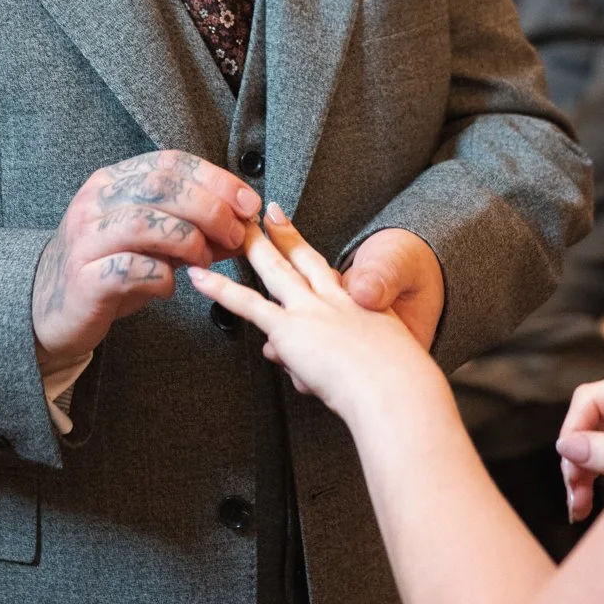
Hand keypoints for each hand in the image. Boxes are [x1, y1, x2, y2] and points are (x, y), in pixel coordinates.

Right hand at [32, 150, 259, 369]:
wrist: (49, 307)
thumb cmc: (107, 268)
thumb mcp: (151, 240)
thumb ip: (193, 228)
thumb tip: (245, 225)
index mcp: (112, 181)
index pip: (170, 162)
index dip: (216, 179)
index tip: (249, 202)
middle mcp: (95, 202)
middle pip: (161, 186)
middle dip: (210, 208)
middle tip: (237, 234)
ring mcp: (85, 239)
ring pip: (145, 223)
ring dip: (189, 241)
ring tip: (206, 260)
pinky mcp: (83, 279)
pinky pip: (130, 269)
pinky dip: (162, 277)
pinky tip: (170, 287)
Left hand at [189, 207, 437, 425]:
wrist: (398, 389)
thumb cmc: (401, 386)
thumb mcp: (385, 365)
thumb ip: (351, 359)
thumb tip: (323, 362)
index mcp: (363, 308)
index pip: (333, 276)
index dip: (316, 255)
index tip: (302, 240)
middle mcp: (336, 302)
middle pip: (305, 260)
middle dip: (285, 235)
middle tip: (268, 215)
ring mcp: (311, 312)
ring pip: (275, 271)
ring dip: (255, 248)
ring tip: (237, 230)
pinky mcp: (291, 328)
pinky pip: (248, 305)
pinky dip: (222, 290)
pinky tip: (201, 278)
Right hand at [557, 373, 603, 522]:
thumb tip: (565, 446)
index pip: (590, 398)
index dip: (572, 429)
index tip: (567, 462)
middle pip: (590, 422)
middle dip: (577, 459)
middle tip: (574, 495)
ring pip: (596, 441)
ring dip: (582, 473)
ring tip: (577, 508)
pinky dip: (597, 475)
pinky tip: (586, 501)